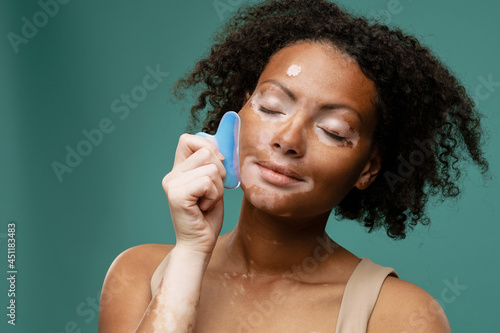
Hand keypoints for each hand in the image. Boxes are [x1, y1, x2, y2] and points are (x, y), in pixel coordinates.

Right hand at [162, 134, 225, 253]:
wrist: (199, 244)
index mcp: (178, 170)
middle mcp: (172, 175)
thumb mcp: (213, 185)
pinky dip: (214, 196)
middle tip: (211, 193)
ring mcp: (172, 184)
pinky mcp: (177, 195)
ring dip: (218, 189)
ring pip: (211, 169)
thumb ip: (212, 165)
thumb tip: (218, 147)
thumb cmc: (207, 217)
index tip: (215, 165)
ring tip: (207, 202)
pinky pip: (208, 182)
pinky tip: (204, 208)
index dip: (206, 147)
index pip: (188, 139)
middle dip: (219, 173)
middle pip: (206, 152)